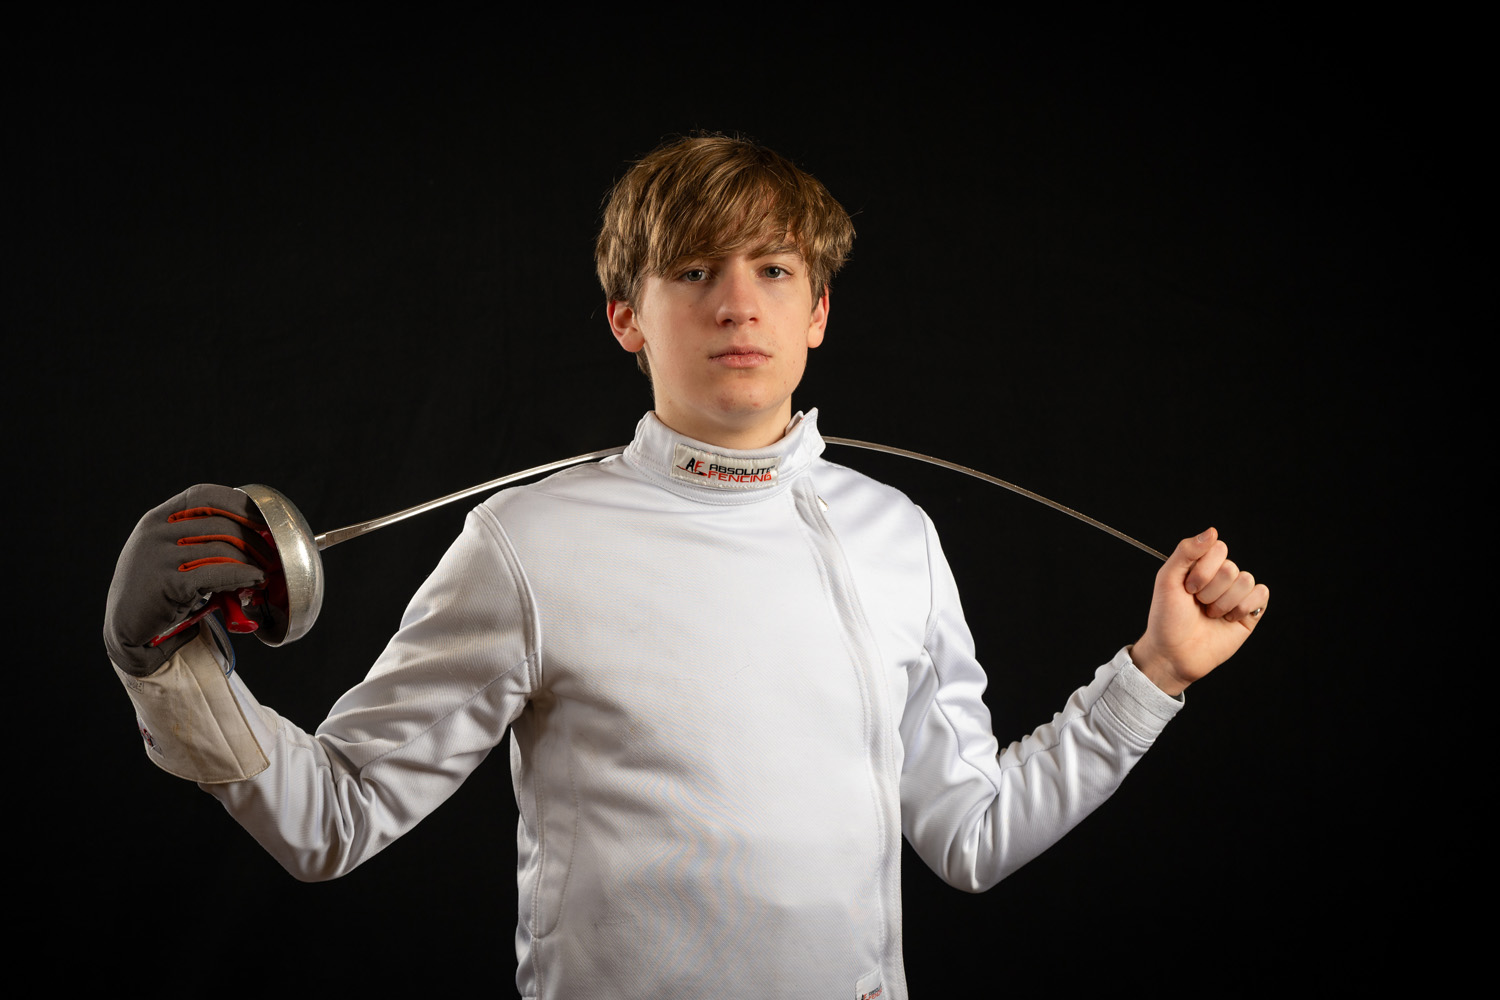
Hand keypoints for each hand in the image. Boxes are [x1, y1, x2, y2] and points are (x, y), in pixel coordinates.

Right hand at [104, 485, 276, 676]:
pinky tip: (255, 579)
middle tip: (271, 554)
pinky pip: (217, 573)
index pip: (204, 496)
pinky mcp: (168, 583)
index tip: (262, 517)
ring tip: (264, 570)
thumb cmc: (157, 589)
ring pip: (223, 549)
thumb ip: (195, 537)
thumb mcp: (167, 552)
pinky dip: (243, 575)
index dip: (237, 503)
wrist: (126, 626)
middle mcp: (156, 533)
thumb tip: (252, 534)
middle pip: (221, 524)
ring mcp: (159, 557)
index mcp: (157, 519)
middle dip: (254, 539)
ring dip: (252, 561)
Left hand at [1130, 527, 1268, 696]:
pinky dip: (1243, 608)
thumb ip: (1186, 551)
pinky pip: (1261, 594)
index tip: (1187, 588)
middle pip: (1231, 568)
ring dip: (1224, 603)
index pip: (1218, 549)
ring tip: (1210, 614)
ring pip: (1246, 581)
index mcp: (1201, 565)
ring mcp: (1236, 593)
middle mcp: (1220, 576)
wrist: (1174, 653)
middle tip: (1198, 604)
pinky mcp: (1250, 611)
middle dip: (1211, 591)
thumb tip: (1212, 531)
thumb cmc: (1166, 618)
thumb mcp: (1167, 580)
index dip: (1203, 570)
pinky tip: (1228, 619)